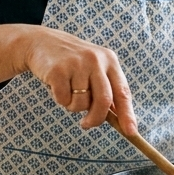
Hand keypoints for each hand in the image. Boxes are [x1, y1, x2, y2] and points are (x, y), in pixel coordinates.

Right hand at [22, 27, 136, 133]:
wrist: (42, 42)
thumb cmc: (72, 62)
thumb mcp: (94, 69)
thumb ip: (107, 90)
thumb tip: (120, 120)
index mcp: (109, 60)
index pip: (122, 92)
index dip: (127, 114)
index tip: (131, 132)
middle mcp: (96, 60)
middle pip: (104, 101)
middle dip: (96, 118)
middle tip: (86, 124)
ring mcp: (77, 64)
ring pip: (81, 104)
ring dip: (73, 105)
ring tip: (68, 90)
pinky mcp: (58, 70)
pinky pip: (64, 99)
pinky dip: (60, 99)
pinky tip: (57, 85)